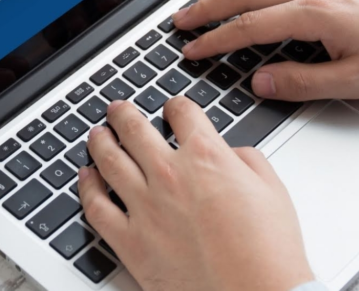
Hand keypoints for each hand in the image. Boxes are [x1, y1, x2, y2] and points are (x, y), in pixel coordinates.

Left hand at [79, 99, 313, 290]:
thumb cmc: (269, 252)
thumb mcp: (271, 188)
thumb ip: (246, 158)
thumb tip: (230, 153)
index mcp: (206, 155)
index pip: (181, 112)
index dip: (176, 105)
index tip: (172, 108)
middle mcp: (170, 174)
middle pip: (135, 128)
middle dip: (123, 114)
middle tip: (117, 109)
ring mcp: (147, 207)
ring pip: (109, 160)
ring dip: (100, 141)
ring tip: (96, 134)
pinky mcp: (132, 242)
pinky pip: (97, 208)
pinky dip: (87, 188)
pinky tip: (86, 178)